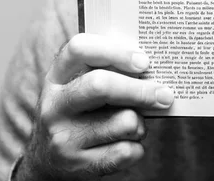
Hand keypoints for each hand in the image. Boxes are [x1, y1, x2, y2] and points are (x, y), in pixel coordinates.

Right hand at [17, 34, 173, 180]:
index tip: (144, 62)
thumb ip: (108, 70)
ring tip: (134, 124)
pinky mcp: (78, 165)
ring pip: (124, 121)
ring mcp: (64, 137)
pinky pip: (126, 151)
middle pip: (101, 85)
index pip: (79, 48)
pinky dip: (137, 147)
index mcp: (57, 76)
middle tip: (165, 94)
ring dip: (140, 122)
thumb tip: (153, 68)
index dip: (115, 52)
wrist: (48, 161)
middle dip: (141, 90)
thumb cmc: (79, 112)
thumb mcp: (80, 85)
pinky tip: (126, 143)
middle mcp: (55, 106)